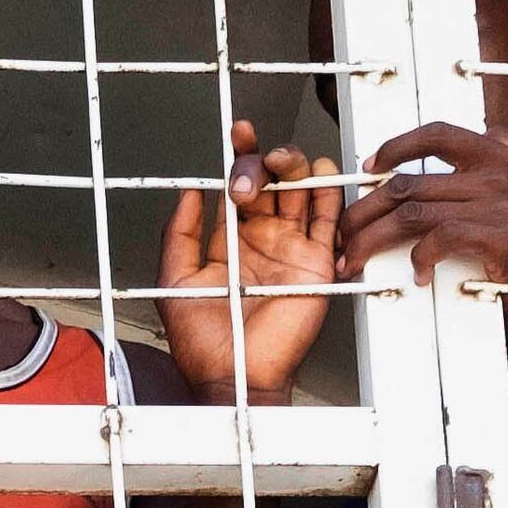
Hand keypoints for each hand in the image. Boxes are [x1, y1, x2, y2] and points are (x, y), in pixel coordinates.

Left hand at [159, 120, 343, 401]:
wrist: (234, 375)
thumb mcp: (176, 279)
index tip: (239, 132)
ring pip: (303, 189)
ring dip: (296, 166)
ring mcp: (293, 248)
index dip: (242, 155)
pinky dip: (330, 191)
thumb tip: (188, 191)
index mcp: (232, 239)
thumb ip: (179, 234)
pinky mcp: (317, 262)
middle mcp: (265, 238)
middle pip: (273, 180)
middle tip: (249, 179)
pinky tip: (319, 174)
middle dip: (263, 162)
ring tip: (283, 165)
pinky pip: (330, 218)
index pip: (241, 185)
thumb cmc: (202, 340)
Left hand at [335, 122, 507, 299]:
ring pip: (412, 211)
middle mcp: (501, 172)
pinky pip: (438, 238)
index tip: (371, 164)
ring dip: (374, 238)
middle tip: (346, 231)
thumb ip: (496, 168)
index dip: (397, 145)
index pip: (438, 132)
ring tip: (358, 257)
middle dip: (366, 208)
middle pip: (410, 181)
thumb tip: (471, 145)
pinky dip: (419, 259)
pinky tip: (418, 274)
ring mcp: (501, 202)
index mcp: (502, 155)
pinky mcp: (500, 236)